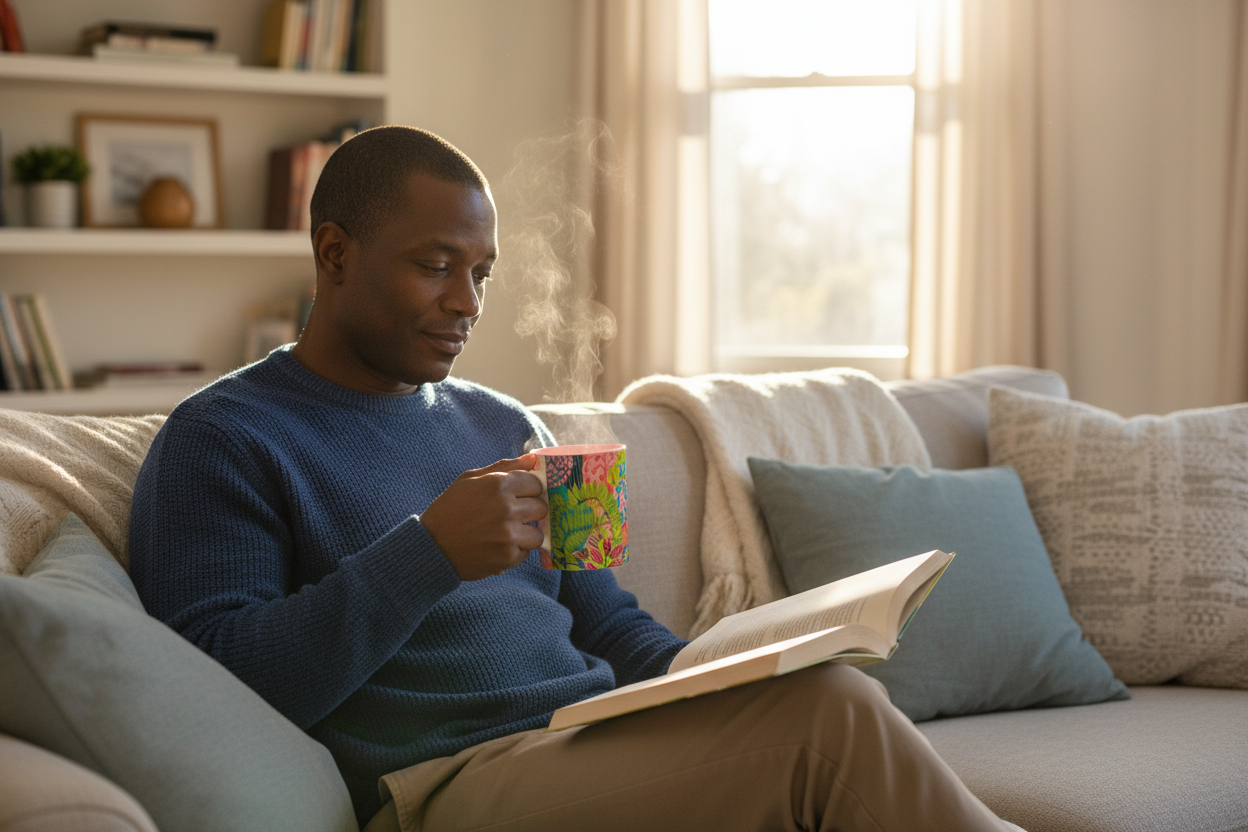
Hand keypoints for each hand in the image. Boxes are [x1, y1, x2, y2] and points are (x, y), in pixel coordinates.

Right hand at [420, 455, 546, 580]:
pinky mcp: (506, 558)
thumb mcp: (471, 479)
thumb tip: (533, 458)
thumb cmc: (451, 508)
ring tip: (507, 533)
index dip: (529, 490)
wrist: (432, 546)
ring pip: (538, 534)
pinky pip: (525, 553)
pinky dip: (514, 551)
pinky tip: (497, 546)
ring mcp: (508, 535)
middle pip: (541, 508)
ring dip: (526, 534)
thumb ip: (505, 467)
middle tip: (512, 515)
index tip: (519, 496)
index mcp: (498, 485)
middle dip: (530, 511)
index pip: (536, 483)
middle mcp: (506, 509)